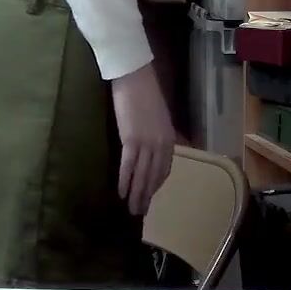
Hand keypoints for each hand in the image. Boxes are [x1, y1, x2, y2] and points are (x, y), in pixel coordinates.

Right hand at [112, 62, 175, 215]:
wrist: (135, 78)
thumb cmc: (145, 93)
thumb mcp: (159, 117)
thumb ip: (158, 134)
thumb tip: (152, 148)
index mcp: (168, 139)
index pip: (164, 168)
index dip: (156, 184)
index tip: (149, 196)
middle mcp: (161, 144)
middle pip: (154, 176)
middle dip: (147, 195)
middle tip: (140, 211)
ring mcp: (147, 143)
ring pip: (142, 175)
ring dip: (137, 194)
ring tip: (131, 209)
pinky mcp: (130, 140)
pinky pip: (128, 166)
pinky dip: (125, 181)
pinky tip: (121, 193)